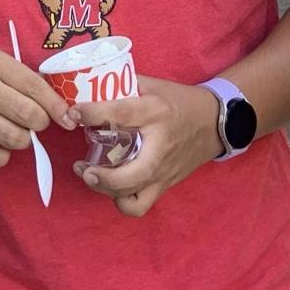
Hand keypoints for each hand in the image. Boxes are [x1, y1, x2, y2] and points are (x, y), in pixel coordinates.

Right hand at [0, 47, 75, 167]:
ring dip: (23, 139)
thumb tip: (57, 105)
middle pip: (30, 116)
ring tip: (15, 130)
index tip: (68, 118)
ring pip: (16, 139)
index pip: (36, 87)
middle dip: (41, 123)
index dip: (57, 107)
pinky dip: (3, 154)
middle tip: (34, 121)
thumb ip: (21, 78)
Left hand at [69, 77, 223, 217]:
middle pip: (130, 174)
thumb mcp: (153, 85)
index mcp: (156, 113)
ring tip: (90, 175)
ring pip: (132, 195)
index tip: (74, 112)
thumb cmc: (179, 101)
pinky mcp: (164, 184)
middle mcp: (160, 146)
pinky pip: (139, 205)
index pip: (122, 113)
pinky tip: (110, 187)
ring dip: (105, 189)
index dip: (94, 113)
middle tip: (81, 166)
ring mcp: (163, 170)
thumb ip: (124, 85)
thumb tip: (89, 84)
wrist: (215, 123)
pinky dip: (122, 201)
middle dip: (101, 176)